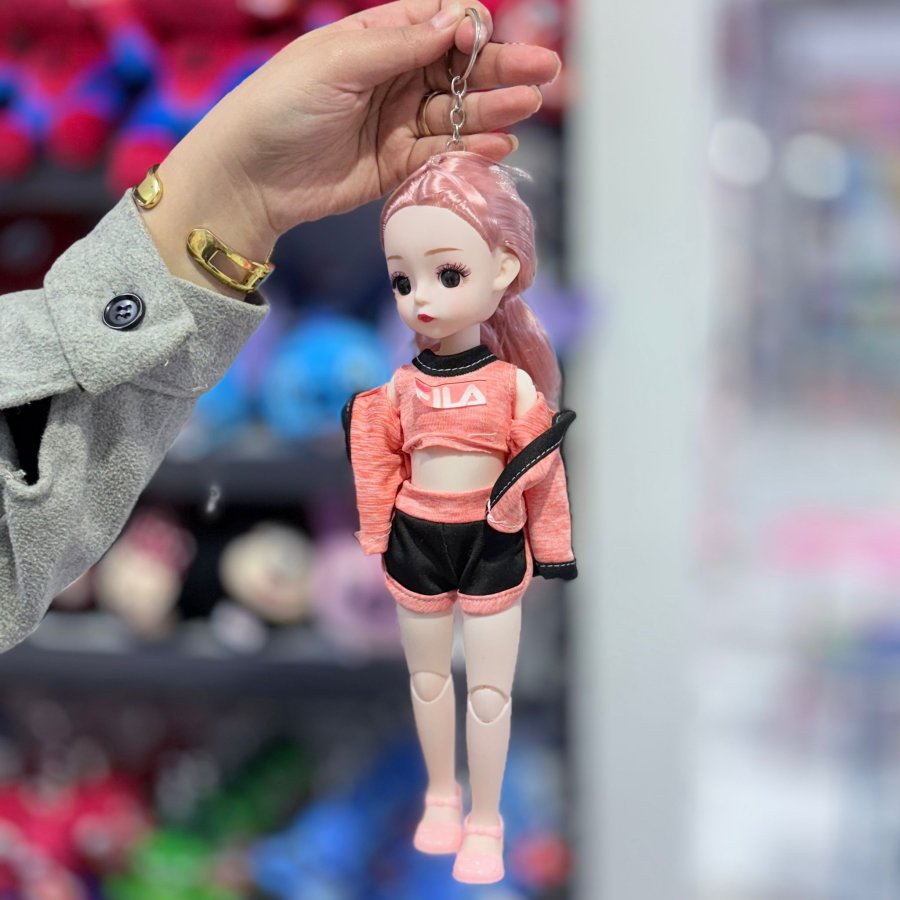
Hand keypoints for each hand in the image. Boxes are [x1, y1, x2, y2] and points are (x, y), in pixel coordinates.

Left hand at [145, 1, 558, 297]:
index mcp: (377, 40)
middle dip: (501, 68)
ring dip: (493, 110)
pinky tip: (498, 144)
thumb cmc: (280, 106)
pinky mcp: (398, 166)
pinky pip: (442, 154)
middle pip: (460, 70)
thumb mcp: (336, 62)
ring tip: (527, 107)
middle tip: (544, 72)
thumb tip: (455, 21)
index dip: (467, 28)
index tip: (480, 38)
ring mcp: (399, 123)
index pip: (439, 24)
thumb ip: (397, 45)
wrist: (250, 178)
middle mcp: (394, 78)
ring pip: (458, 113)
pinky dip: (470, 150)